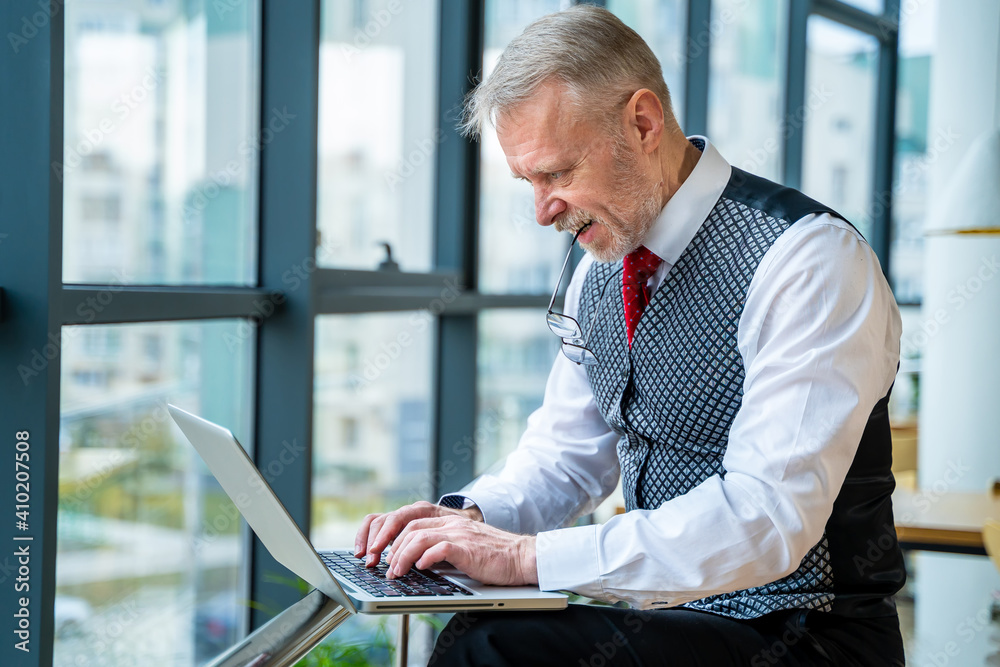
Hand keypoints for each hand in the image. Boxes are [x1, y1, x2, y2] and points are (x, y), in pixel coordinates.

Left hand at [386, 515, 536, 585]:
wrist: (522, 557)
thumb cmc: (493, 558)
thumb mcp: (462, 548)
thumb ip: (440, 548)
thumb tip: (413, 562)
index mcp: (449, 522)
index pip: (410, 520)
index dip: (391, 536)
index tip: (381, 555)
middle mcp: (451, 523)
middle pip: (409, 527)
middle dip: (390, 547)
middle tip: (383, 567)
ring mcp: (459, 534)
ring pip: (418, 537)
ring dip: (402, 556)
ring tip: (396, 572)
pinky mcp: (467, 547)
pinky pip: (439, 548)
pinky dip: (424, 558)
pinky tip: (419, 568)